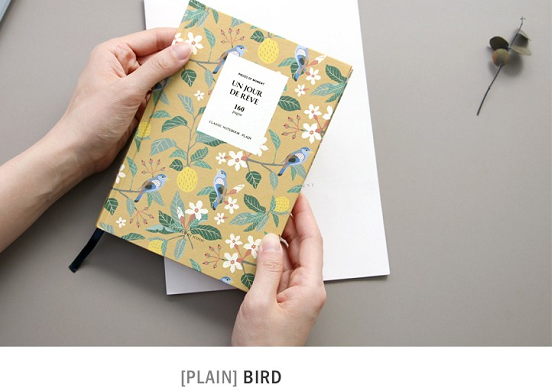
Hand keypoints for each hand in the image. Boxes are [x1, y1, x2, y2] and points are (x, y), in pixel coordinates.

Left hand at [46, 28, 191, 179]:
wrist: (77, 153)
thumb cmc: (91, 120)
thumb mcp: (127, 90)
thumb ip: (157, 69)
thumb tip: (183, 50)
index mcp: (114, 54)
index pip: (152, 39)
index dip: (176, 39)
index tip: (201, 42)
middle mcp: (122, 68)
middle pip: (159, 58)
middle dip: (181, 62)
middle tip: (207, 64)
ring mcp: (130, 88)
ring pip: (162, 79)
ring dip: (178, 83)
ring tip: (202, 82)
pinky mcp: (136, 107)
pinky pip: (159, 98)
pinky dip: (172, 99)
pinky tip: (188, 100)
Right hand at [232, 193, 326, 345]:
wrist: (259, 374)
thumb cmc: (263, 348)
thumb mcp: (260, 303)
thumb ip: (266, 268)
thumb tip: (268, 240)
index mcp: (310, 289)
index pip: (311, 242)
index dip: (304, 216)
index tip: (297, 196)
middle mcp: (307, 290)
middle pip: (302, 247)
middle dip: (291, 222)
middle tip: (277, 201)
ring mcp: (296, 295)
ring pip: (290, 258)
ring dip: (278, 238)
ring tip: (265, 217)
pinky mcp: (283, 301)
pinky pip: (279, 271)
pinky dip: (269, 256)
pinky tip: (257, 246)